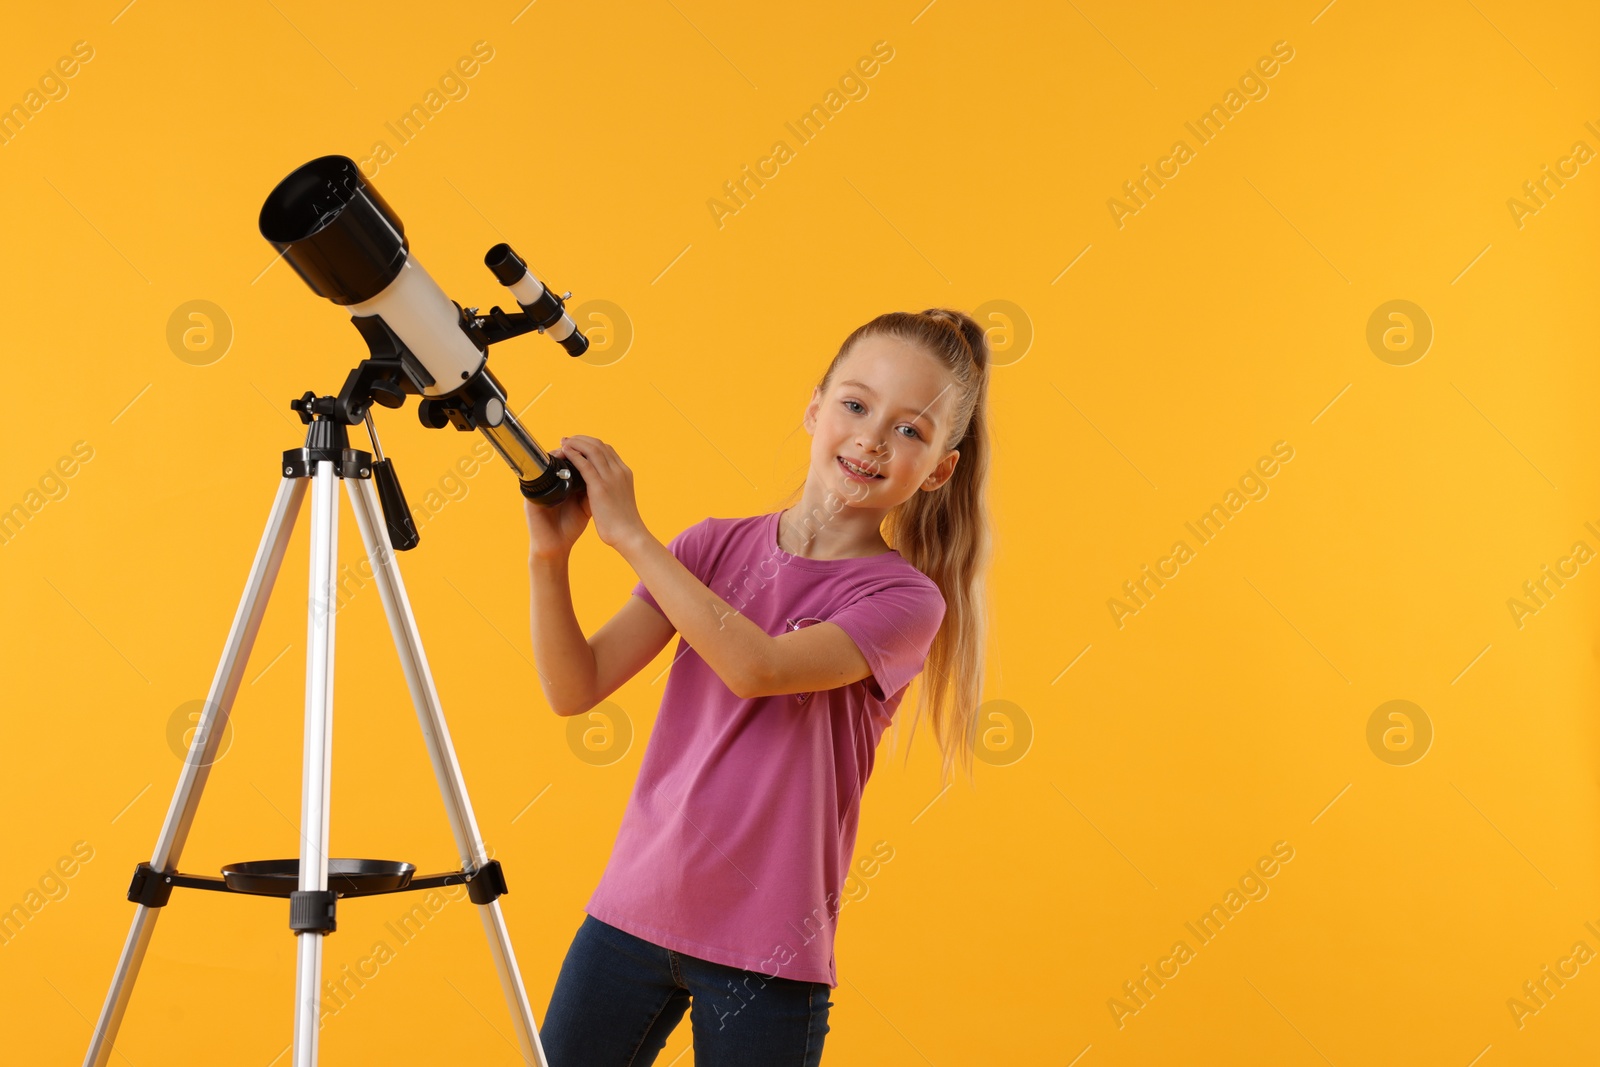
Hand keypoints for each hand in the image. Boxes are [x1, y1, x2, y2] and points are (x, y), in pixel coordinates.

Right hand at [524, 446, 591, 559]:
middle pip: (553, 460)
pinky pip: (534, 482)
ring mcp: (537, 491)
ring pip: (543, 467)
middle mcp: (548, 485)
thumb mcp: (586, 504)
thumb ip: (593, 488)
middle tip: (578, 443)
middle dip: (566, 450)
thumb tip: (607, 472)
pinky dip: (545, 473)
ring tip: (567, 450)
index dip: (577, 451)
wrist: (556, 547)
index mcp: (559, 485)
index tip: (589, 445)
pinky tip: (556, 469)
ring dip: (554, 457)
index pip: (566, 461)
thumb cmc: (570, 527)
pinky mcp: (530, 500)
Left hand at [557, 435, 648, 551]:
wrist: (630, 535)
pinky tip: (565, 452)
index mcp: (624, 473)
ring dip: (576, 443)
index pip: (607, 450)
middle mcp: (619, 471)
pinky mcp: (600, 486)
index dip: (591, 444)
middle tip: (568, 440)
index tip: (578, 444)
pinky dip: (574, 454)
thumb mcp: (619, 500)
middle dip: (581, 439)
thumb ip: (611, 490)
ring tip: (563, 442)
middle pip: (599, 445)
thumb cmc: (623, 523)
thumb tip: (602, 491)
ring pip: (592, 449)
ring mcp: (610, 477)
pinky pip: (584, 463)